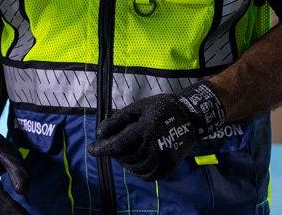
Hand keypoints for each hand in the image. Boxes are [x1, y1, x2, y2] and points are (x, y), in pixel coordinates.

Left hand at [87, 80, 225, 180]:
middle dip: (116, 153)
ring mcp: (163, 157)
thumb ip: (118, 119)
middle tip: (116, 145)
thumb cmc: (161, 107)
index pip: (119, 143)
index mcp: (145, 128)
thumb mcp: (138, 107)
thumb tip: (100, 133)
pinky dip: (139, 171)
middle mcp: (154, 145)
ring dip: (127, 162)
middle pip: (126, 157)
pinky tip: (137, 162)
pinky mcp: (169, 165)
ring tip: (126, 153)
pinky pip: (148, 175)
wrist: (190, 116)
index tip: (91, 150)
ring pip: (136, 168)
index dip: (103, 149)